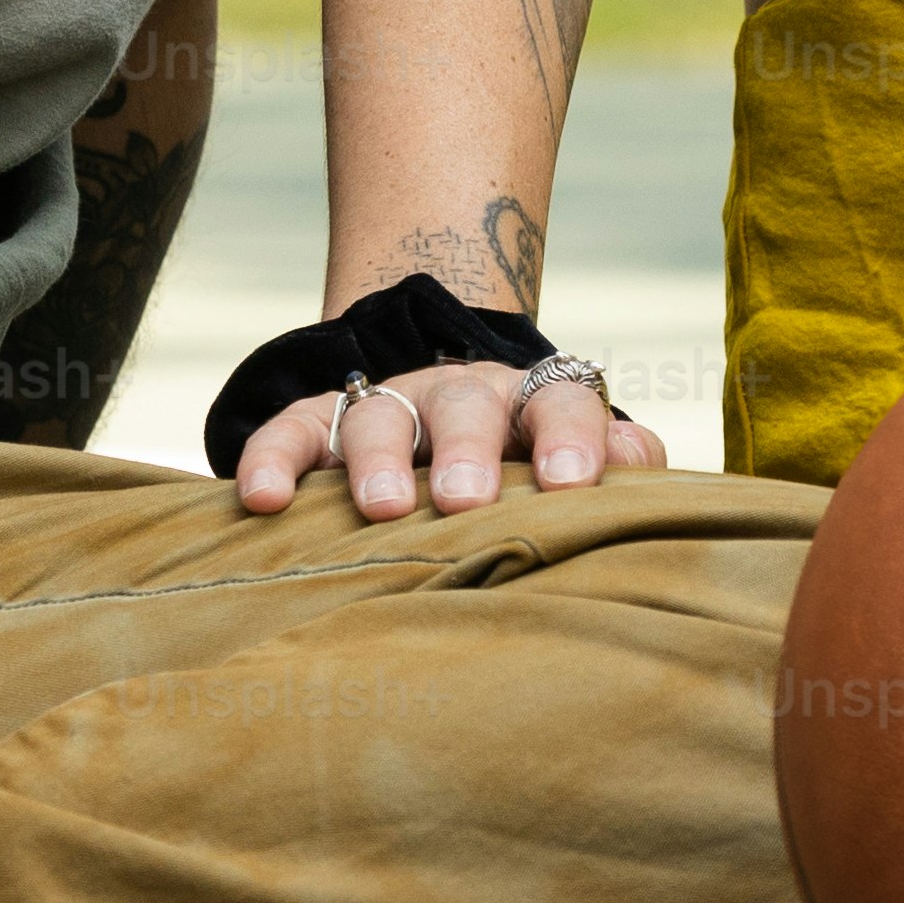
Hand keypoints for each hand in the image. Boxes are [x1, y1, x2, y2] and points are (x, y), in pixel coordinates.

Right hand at [230, 355, 663, 518]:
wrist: (442, 403)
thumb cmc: (524, 463)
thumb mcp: (571, 458)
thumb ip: (615, 459)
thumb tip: (642, 468)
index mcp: (531, 401)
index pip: (563, 399)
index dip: (571, 438)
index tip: (572, 487)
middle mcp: (461, 395)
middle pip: (468, 406)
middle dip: (467, 451)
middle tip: (466, 502)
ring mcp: (389, 403)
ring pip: (381, 415)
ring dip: (377, 458)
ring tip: (378, 507)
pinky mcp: (320, 419)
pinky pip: (292, 431)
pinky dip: (273, 459)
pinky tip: (261, 500)